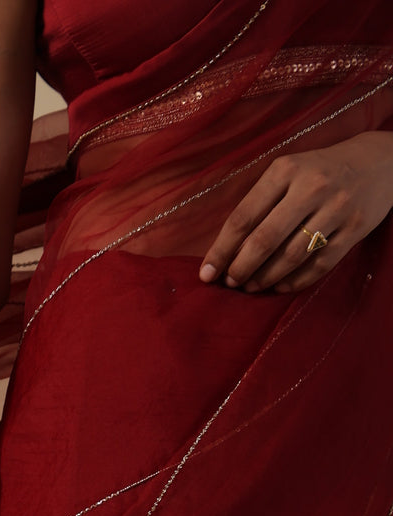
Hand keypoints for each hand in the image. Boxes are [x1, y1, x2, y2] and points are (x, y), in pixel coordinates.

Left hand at [198, 131, 392, 294]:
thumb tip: (226, 250)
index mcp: (286, 170)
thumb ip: (260, 203)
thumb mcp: (288, 172)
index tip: (206, 274)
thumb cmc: (319, 171)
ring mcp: (336, 209)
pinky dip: (294, 281)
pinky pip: (319, 265)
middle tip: (231, 283)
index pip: (243, 218)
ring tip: (251, 287)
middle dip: (241, 268)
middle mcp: (311, 188)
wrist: (377, 162)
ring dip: (265, 278)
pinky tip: (278, 286)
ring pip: (291, 256)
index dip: (221, 251)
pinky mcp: (355, 229)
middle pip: (265, 240)